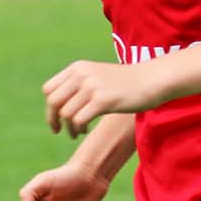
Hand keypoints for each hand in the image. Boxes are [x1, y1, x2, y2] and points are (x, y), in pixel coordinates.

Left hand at [44, 60, 159, 135]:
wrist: (152, 79)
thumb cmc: (125, 82)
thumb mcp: (97, 76)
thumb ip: (78, 84)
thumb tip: (56, 104)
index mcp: (77, 68)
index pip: (49, 90)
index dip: (50, 107)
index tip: (56, 119)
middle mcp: (81, 75)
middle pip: (53, 102)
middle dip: (53, 120)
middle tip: (60, 131)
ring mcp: (92, 87)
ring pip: (65, 114)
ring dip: (69, 128)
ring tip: (77, 132)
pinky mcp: (103, 100)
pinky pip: (78, 120)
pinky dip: (78, 129)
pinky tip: (85, 131)